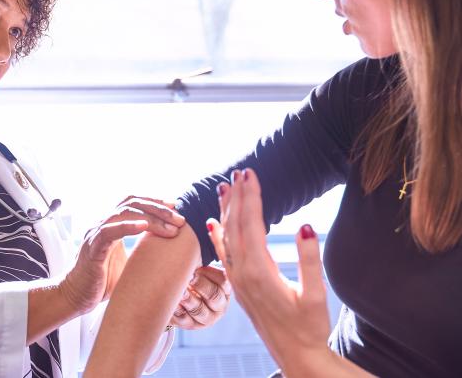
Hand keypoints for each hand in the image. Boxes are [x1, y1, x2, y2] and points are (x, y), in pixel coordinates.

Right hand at [60, 196, 185, 314]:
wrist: (77, 298)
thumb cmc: (102, 282)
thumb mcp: (130, 263)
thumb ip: (144, 252)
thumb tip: (172, 254)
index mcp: (112, 225)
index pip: (135, 203)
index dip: (155, 202)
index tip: (176, 207)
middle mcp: (103, 224)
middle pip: (132, 203)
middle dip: (159, 208)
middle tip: (180, 219)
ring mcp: (96, 233)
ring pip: (124, 212)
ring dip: (151, 217)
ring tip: (170, 226)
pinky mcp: (92, 247)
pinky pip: (110, 231)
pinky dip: (128, 226)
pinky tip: (144, 226)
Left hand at [170, 265, 230, 329]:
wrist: (178, 297)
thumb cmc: (191, 277)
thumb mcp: (199, 269)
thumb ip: (200, 260)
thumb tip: (192, 249)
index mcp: (224, 289)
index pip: (223, 281)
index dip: (211, 274)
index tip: (198, 267)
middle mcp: (219, 304)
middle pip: (214, 296)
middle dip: (202, 286)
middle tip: (191, 277)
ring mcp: (206, 317)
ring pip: (200, 311)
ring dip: (190, 300)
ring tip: (181, 292)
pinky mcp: (191, 325)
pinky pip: (185, 320)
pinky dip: (179, 311)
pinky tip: (174, 304)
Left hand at [206, 169, 331, 374]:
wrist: (295, 355)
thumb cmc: (310, 327)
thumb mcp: (316, 294)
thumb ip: (310, 260)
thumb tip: (306, 226)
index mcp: (259, 271)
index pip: (252, 223)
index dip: (251, 197)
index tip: (250, 174)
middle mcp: (242, 272)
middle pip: (236, 225)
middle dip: (237, 197)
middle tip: (239, 171)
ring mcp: (237, 279)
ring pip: (227, 237)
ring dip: (226, 211)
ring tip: (224, 187)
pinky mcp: (237, 286)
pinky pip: (223, 254)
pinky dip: (217, 235)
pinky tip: (211, 222)